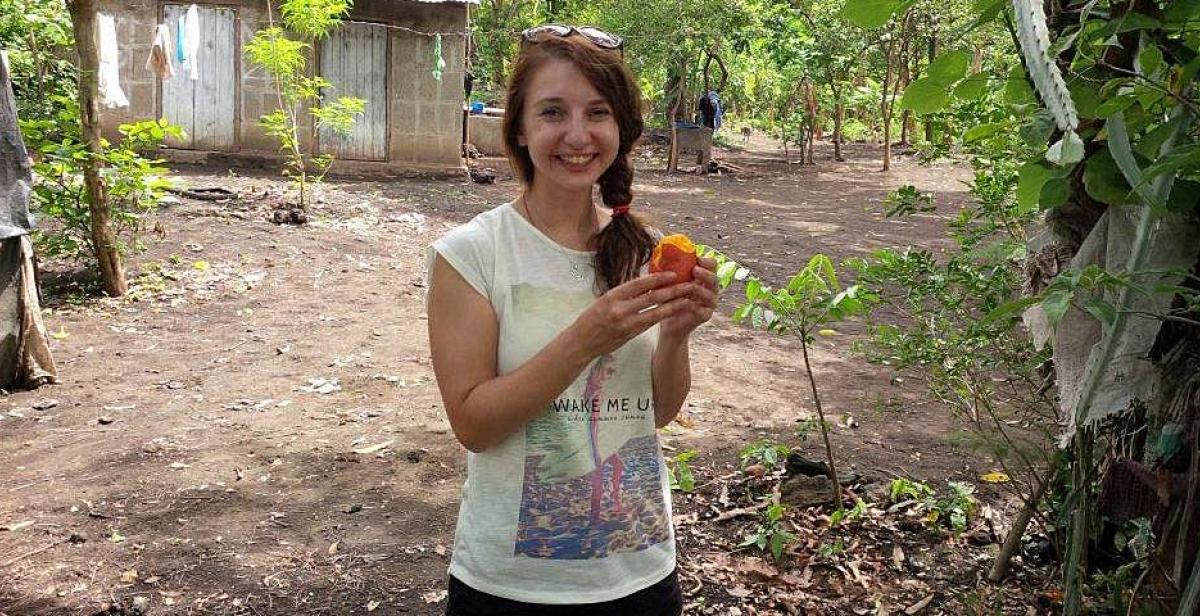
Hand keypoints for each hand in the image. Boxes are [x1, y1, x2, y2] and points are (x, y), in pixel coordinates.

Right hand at [570, 271, 691, 358]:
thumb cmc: (591, 319)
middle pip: (651, 297)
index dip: (658, 278)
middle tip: (688, 284)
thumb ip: (623, 294)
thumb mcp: (603, 301)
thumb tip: (644, 284)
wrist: (581, 343)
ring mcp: (626, 323)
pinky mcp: (630, 334)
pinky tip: (674, 312)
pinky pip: (651, 323)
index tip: (672, 273)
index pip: (639, 283)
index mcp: (612, 296)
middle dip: (672, 290)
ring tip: (688, 299)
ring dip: (674, 305)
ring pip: (655, 311)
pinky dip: (664, 316)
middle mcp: (620, 308)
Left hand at [658, 257, 718, 340]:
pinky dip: (694, 305)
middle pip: (715, 278)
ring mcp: (709, 303)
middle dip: (706, 273)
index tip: (696, 257)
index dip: (706, 261)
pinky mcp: (705, 315)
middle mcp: (710, 289)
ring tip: (689, 286)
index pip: (712, 265)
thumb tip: (659, 249)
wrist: (667, 321)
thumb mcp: (667, 281)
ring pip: (710, 294)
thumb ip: (667, 268)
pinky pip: (702, 309)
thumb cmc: (667, 298)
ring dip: (699, 289)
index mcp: (703, 278)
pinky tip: (685, 302)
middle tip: (695, 270)